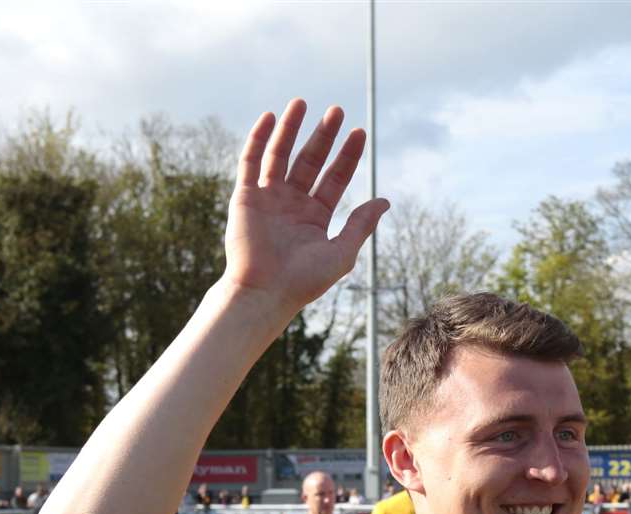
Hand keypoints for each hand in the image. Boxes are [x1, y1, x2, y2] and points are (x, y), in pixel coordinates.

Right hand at [223, 100, 390, 309]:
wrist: (265, 293)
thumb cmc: (304, 281)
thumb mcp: (341, 252)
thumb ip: (361, 224)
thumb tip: (385, 200)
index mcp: (315, 216)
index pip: (335, 177)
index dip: (347, 155)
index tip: (359, 132)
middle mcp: (291, 203)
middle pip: (310, 161)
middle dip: (323, 136)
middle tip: (337, 111)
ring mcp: (267, 198)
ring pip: (280, 155)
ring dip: (290, 129)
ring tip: (302, 103)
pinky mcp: (245, 197)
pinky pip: (250, 162)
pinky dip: (258, 138)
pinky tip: (270, 117)